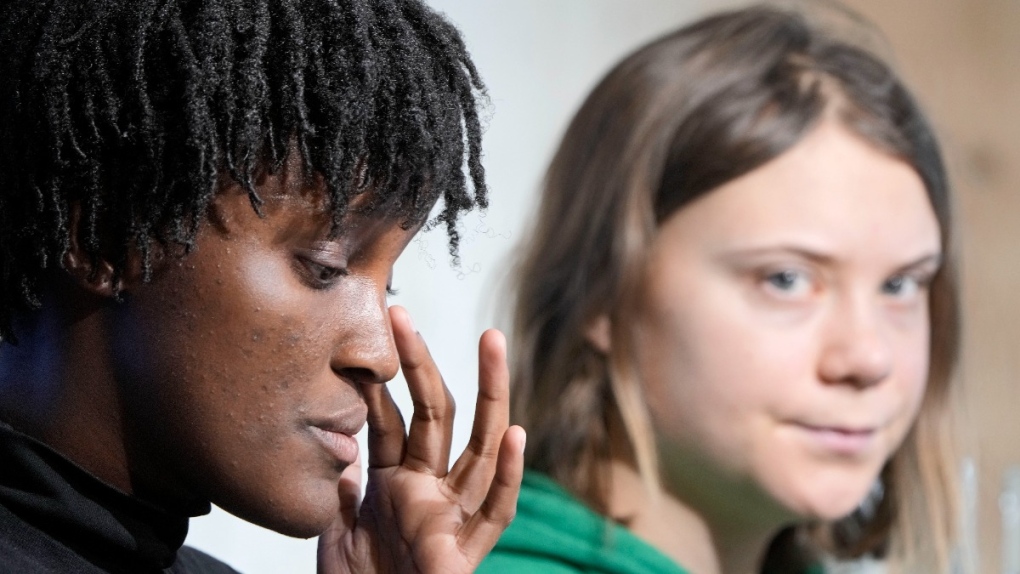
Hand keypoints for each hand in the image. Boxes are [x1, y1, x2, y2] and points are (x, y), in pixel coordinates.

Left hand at [316, 305, 525, 572]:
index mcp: (394, 486)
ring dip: (487, 392)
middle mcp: (426, 492)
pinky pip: (494, 510)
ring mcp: (449, 517)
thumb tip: (344, 461)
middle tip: (414, 315)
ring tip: (492, 341)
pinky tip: (513, 435)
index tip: (382, 337)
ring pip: (475, 445)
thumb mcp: (337, 538)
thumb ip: (346, 496)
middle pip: (438, 416)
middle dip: (427, 364)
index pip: (393, 421)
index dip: (388, 382)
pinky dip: (505, 474)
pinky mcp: (466, 551)